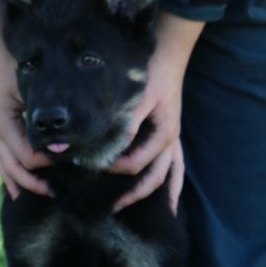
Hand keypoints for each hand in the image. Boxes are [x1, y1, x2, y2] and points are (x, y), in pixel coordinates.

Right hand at [0, 63, 52, 201]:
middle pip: (11, 164)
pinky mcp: (0, 120)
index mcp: (4, 122)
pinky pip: (0, 151)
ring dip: (15, 180)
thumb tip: (61, 138)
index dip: (45, 162)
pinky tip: (14, 178)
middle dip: (31, 182)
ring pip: (2, 161)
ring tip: (25, 198)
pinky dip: (6, 167)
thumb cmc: (12, 64)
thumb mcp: (29, 88)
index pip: (25, 153)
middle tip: (54, 193)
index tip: (66, 162)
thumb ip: (43, 112)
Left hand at [108, 11, 203, 213]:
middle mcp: (170, 139)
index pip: (135, 163)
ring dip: (157, 195)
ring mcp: (172, 137)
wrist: (168, 52)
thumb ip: (125, 124)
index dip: (113, 169)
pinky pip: (175, 165)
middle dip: (134, 195)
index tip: (90, 168)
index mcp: (162, 133)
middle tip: (112, 208)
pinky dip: (171, 183)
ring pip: (169, 174)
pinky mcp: (169, 132)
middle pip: (155, 177)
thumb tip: (108, 148)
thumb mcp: (136, 98)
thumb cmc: (150, 73)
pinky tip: (167, 200)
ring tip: (148, 214)